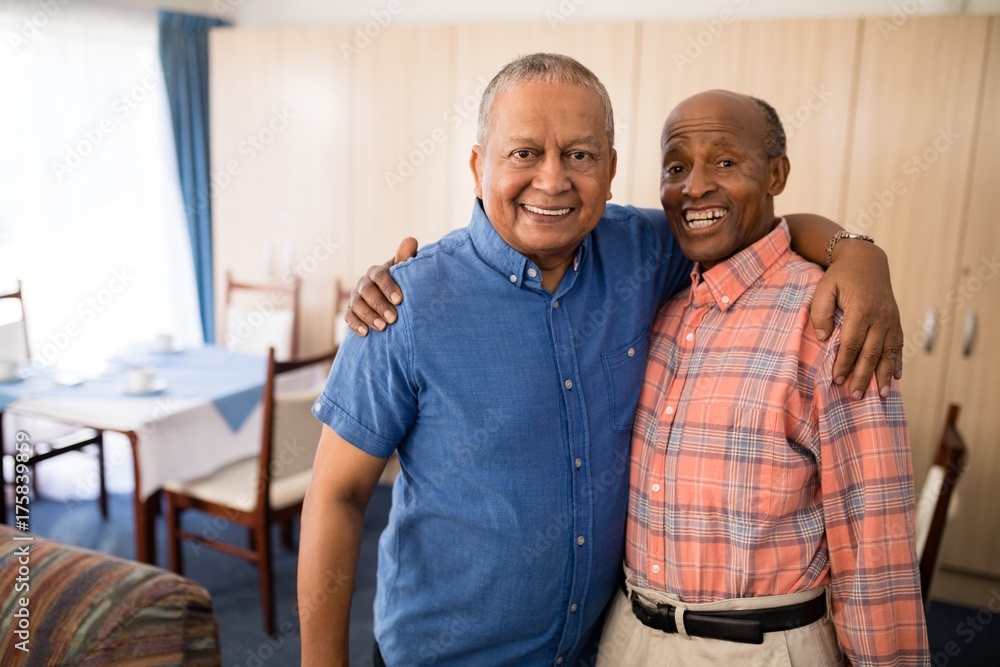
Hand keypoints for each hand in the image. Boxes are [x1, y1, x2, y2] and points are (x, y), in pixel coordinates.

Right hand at [344, 237, 417, 335]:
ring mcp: (355, 297)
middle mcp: (364, 283)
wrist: (389, 299)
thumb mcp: (403, 271)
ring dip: (369, 316)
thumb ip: (406, 258)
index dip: (388, 287)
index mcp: (377, 272)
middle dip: (379, 305)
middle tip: (393, 318)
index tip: (399, 300)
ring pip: (357, 305)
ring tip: (382, 328)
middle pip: (367, 292)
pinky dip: (356, 325)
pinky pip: (349, 317)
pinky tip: (365, 333)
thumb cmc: (400, 283)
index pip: (380, 276)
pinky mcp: (350, 311)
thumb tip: (411, 240)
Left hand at [811, 240, 902, 398]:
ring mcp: (891, 319)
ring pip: (889, 352)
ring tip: (881, 395)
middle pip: (872, 352)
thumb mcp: (824, 288)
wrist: (866, 260)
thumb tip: (825, 338)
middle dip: (863, 376)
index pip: (852, 344)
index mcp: (861, 309)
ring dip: (884, 375)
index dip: (844, 364)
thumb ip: (820, 312)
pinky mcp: (896, 319)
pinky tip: (896, 377)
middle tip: (855, 395)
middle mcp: (880, 316)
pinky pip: (899, 344)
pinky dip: (898, 361)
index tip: (836, 380)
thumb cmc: (840, 276)